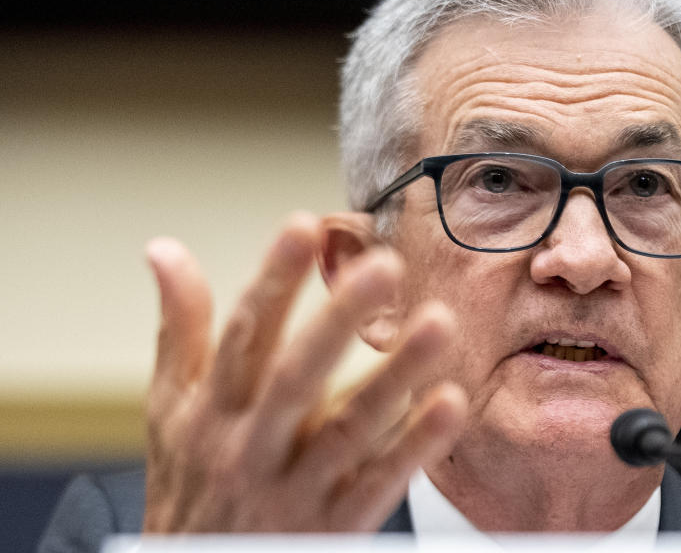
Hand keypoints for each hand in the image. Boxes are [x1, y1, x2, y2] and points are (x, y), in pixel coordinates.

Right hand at [142, 212, 467, 531]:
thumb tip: (164, 250)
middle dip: (337, 320)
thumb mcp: (171, 409)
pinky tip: (449, 402)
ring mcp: (294, 489)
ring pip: (348, 428)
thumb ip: (178, 329)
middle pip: (295, 377)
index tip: (303, 226)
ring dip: (395, 376)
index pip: (243, 335)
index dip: (272, 280)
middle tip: (383, 266)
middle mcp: (250, 446)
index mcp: (212, 410)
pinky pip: (378, 483)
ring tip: (437, 322)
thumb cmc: (190, 484)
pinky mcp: (333, 526)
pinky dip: (414, 445)